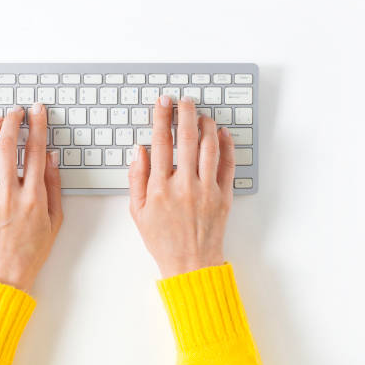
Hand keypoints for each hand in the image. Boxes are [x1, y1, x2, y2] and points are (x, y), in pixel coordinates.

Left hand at [0, 103, 62, 290]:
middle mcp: (9, 195)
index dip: (37, 126)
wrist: (4, 272)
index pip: (36, 152)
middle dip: (12, 122)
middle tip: (16, 111)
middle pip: (7, 147)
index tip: (37, 111)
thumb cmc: (32, 249)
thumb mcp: (55, 219)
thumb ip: (53, 185)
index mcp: (33, 198)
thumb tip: (50, 157)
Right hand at [128, 95, 235, 277]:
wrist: (190, 264)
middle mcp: (185, 185)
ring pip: (210, 147)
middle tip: (184, 100)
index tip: (162, 103)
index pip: (160, 143)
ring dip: (206, 125)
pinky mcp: (224, 196)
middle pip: (187, 139)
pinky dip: (226, 145)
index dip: (161, 118)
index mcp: (160, 188)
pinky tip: (222, 134)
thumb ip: (136, 178)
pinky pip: (228, 165)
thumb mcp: (137, 211)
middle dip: (185, 114)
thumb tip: (139, 150)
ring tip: (201, 114)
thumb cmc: (162, 239)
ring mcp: (207, 190)